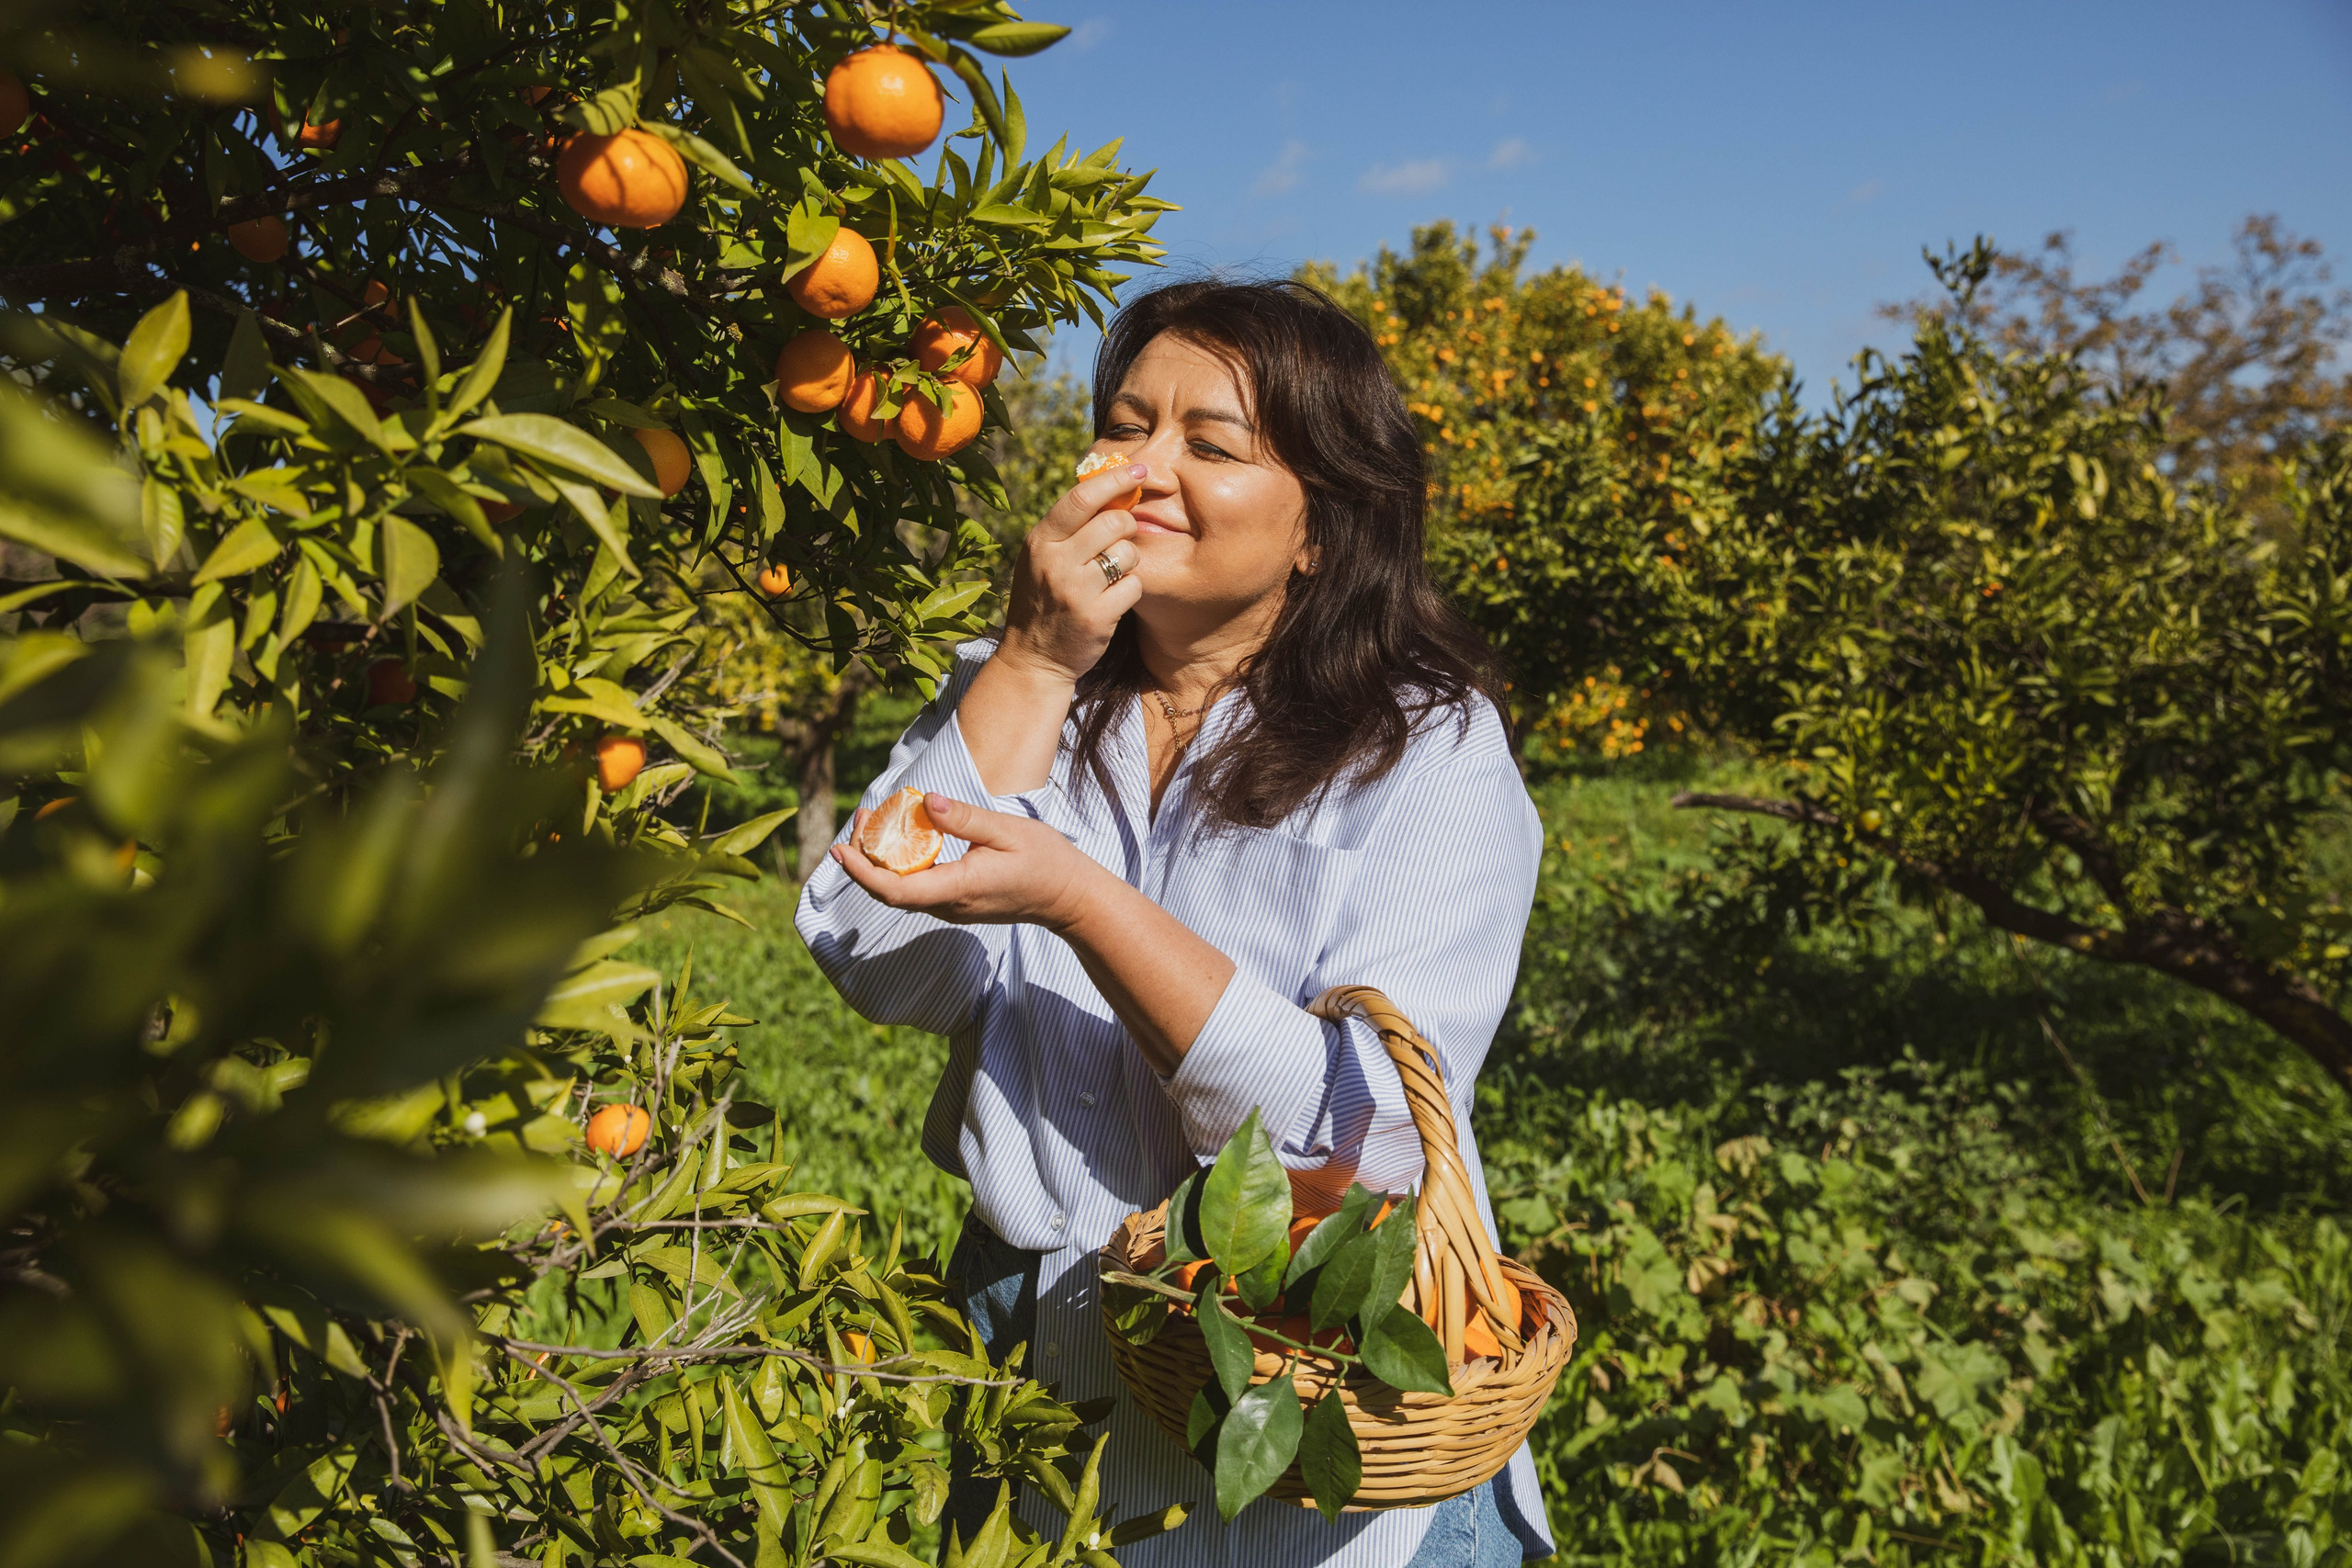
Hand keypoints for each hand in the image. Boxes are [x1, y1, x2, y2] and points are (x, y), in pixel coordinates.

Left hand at [833, 793, 1103, 930]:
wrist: (1068, 898)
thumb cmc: (1044, 861)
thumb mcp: (1007, 830)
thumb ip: (964, 819)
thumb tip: (926, 802)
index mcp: (959, 888)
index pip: (896, 889)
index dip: (862, 871)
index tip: (841, 848)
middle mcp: (949, 905)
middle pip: (890, 891)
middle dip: (865, 857)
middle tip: (861, 816)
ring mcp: (952, 909)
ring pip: (901, 891)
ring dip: (881, 860)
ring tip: (874, 821)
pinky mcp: (957, 904)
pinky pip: (917, 888)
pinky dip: (900, 864)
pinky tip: (901, 837)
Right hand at [994, 460, 1152, 683]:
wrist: (1033, 660)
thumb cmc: (1043, 602)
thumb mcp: (1041, 559)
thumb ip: (1066, 528)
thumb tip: (1108, 487)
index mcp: (1040, 541)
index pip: (1081, 497)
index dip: (1115, 480)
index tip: (1139, 471)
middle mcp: (1055, 562)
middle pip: (1114, 522)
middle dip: (1127, 527)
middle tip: (1121, 541)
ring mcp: (1075, 591)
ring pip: (1128, 553)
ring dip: (1129, 562)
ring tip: (1111, 576)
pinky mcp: (1096, 617)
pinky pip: (1134, 586)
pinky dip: (1130, 591)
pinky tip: (1113, 600)